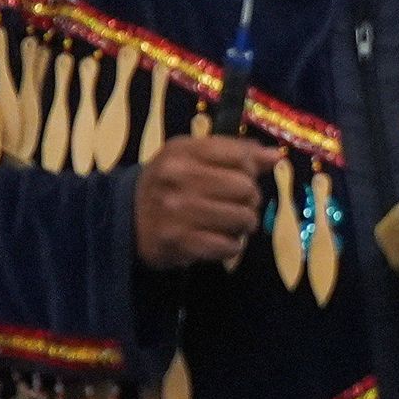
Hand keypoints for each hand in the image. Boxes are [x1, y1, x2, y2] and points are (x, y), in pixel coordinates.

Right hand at [133, 134, 273, 269]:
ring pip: (243, 218)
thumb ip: (233, 152)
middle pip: (247, 188)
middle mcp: (179, 179)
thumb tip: (274, 156)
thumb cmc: (167, 183)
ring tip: (227, 222)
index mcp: (182, 152)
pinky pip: (229, 246)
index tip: (240, 176)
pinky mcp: (180, 242)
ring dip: (243, 224)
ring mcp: (178, 212)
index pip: (241, 157)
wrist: (124, 218)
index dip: (250, 169)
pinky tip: (216, 239)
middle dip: (249, 199)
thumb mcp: (191, 157)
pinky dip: (230, 246)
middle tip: (235, 203)